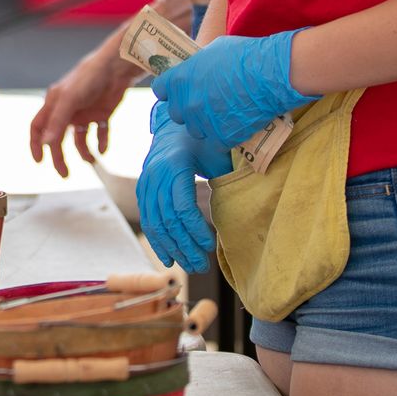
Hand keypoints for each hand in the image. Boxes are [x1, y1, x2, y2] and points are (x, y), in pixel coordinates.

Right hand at [29, 40, 136, 175]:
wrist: (116, 68)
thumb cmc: (88, 79)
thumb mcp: (69, 100)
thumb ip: (58, 122)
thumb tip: (46, 144)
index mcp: (54, 104)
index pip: (38, 127)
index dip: (36, 144)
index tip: (39, 161)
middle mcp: (67, 110)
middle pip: (58, 138)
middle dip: (60, 156)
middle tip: (64, 174)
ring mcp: (85, 112)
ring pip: (79, 138)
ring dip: (83, 151)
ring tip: (91, 160)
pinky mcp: (101, 113)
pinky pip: (99, 133)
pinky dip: (101, 142)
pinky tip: (103, 149)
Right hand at [138, 101, 231, 272]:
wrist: (173, 129)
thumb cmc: (202, 142)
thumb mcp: (218, 153)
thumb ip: (228, 175)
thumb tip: (253, 197)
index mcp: (175, 165)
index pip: (182, 207)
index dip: (195, 230)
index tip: (210, 247)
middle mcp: (156, 175)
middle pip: (168, 220)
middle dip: (185, 246)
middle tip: (202, 266)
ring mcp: (145, 183)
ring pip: (155, 224)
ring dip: (172, 249)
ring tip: (190, 266)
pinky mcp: (142, 191)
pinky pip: (148, 221)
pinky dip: (157, 242)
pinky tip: (169, 258)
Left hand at [151, 29, 313, 149]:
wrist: (270, 74)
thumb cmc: (245, 55)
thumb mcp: (214, 50)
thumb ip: (199, 64)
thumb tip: (197, 68)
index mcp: (179, 78)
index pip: (160, 90)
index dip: (171, 91)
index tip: (180, 91)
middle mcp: (186, 102)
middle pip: (177, 113)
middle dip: (189, 110)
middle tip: (207, 103)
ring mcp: (203, 122)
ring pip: (196, 130)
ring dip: (206, 125)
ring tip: (224, 115)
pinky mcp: (221, 137)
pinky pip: (217, 142)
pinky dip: (225, 137)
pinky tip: (236, 127)